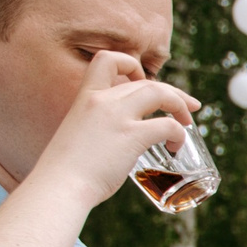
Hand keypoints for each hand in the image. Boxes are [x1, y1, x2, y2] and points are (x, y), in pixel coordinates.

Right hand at [27, 48, 204, 204]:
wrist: (58, 187)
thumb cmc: (65, 172)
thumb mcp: (77, 136)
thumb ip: (95, 130)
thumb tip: (112, 147)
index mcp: (84, 97)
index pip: (107, 60)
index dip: (130, 64)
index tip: (142, 80)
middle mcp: (101, 100)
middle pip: (146, 82)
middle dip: (172, 92)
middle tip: (188, 106)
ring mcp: (116, 116)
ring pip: (159, 93)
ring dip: (179, 105)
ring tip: (187, 123)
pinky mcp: (131, 136)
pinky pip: (168, 124)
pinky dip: (179, 133)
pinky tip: (176, 146)